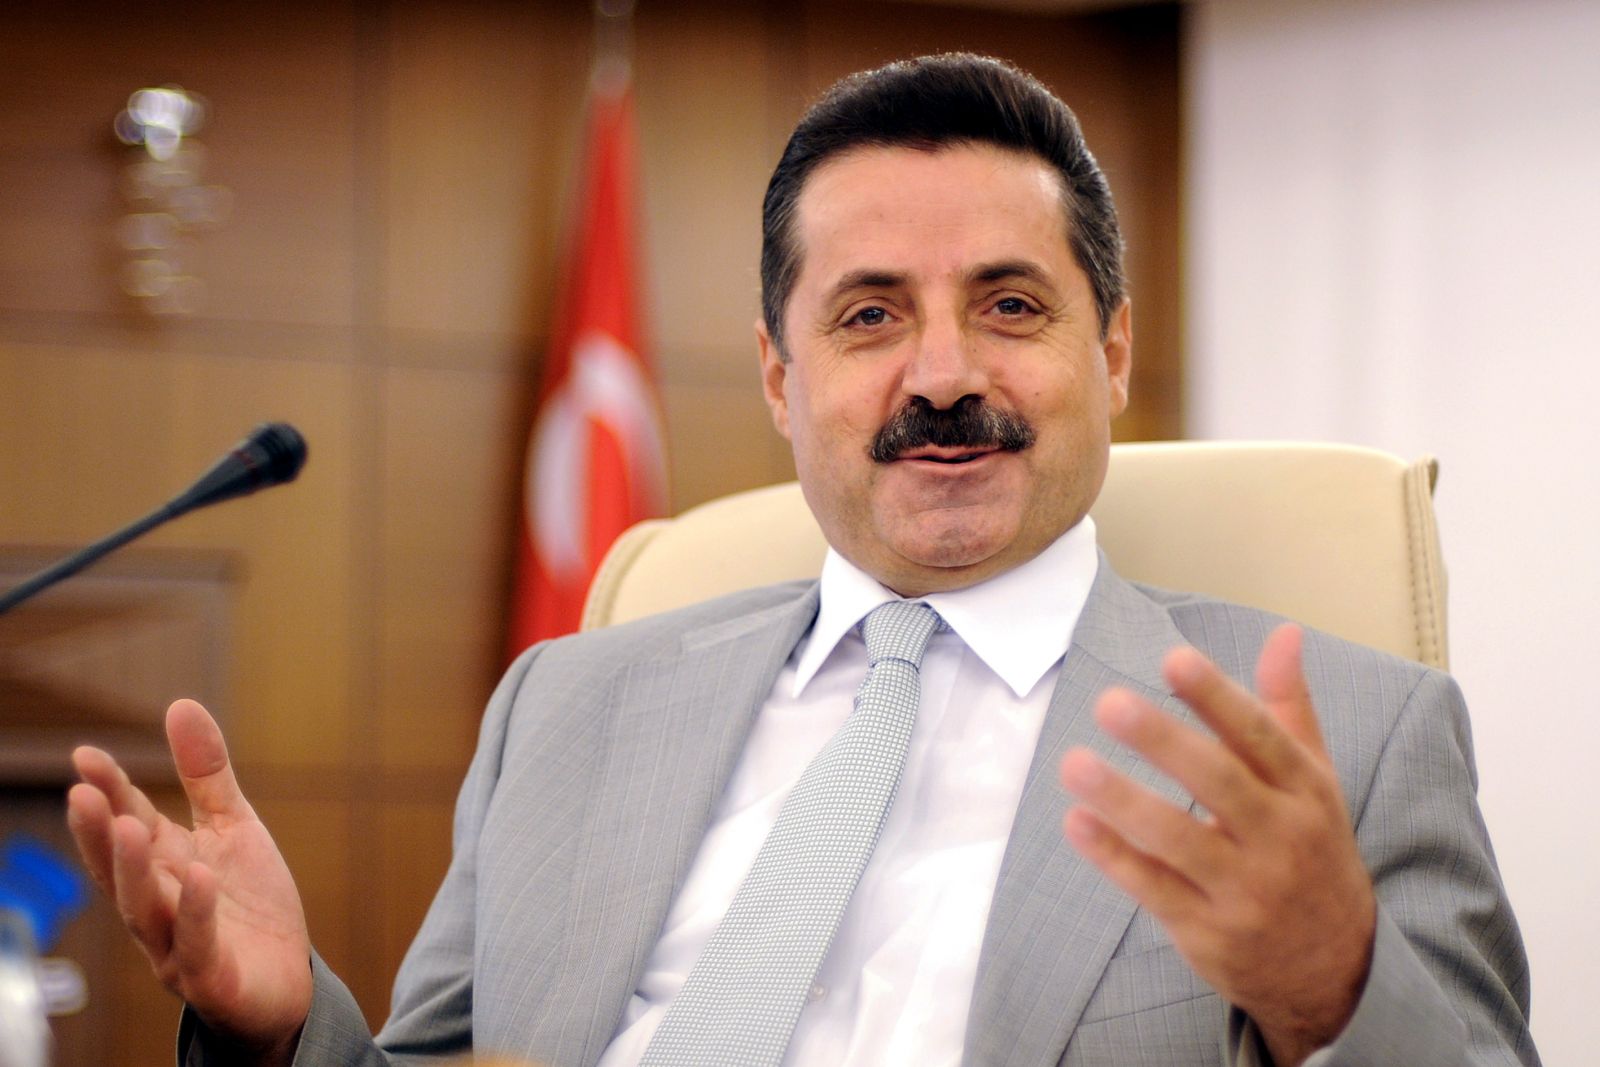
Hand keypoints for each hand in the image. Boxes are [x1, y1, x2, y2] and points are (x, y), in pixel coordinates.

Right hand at [66, 699, 311, 1065]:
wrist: (285, 981)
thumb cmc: (248, 904)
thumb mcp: (233, 828)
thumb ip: (206, 774)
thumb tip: (180, 704)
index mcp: (163, 866)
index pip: (127, 824)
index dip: (107, 791)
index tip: (85, 755)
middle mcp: (158, 907)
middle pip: (121, 871)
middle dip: (99, 835)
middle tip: (82, 793)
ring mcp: (178, 947)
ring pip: (145, 912)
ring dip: (134, 873)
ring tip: (130, 827)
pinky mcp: (212, 979)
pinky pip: (197, 947)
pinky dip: (195, 914)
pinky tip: (198, 878)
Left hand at [1059, 624, 1375, 1066]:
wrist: (1337, 970)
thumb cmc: (1312, 852)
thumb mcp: (1316, 781)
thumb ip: (1289, 706)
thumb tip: (1284, 632)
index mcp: (1305, 792)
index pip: (1260, 736)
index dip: (1217, 697)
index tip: (1174, 659)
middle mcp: (1278, 839)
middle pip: (1218, 783)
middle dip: (1163, 741)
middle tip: (1110, 703)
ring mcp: (1243, 889)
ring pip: (1178, 840)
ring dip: (1123, 800)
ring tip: (1074, 763)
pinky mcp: (1207, 932)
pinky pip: (1154, 890)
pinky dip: (1114, 857)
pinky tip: (1076, 823)